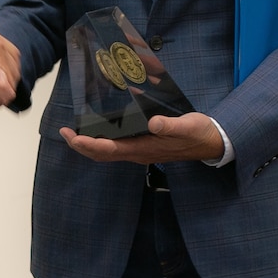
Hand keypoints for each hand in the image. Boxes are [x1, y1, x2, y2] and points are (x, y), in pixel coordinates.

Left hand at [58, 113, 225, 163]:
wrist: (212, 143)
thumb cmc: (199, 133)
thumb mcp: (187, 126)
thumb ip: (170, 126)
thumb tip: (153, 123)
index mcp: (143, 149)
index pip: (107, 150)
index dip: (86, 144)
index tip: (70, 135)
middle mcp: (138, 153)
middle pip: (101, 154)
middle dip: (81, 145)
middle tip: (65, 132)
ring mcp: (140, 151)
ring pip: (108, 152)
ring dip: (89, 144)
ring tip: (75, 132)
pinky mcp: (145, 146)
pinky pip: (117, 147)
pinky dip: (103, 140)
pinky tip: (100, 129)